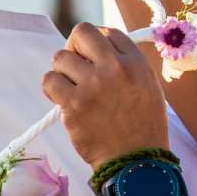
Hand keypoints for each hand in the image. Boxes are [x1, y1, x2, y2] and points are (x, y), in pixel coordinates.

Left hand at [43, 23, 170, 167]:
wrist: (135, 162)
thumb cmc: (142, 126)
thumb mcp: (148, 86)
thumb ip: (127, 64)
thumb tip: (99, 48)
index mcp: (136, 63)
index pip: (107, 32)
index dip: (95, 44)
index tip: (93, 58)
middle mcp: (114, 69)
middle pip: (81, 33)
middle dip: (74, 47)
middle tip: (76, 66)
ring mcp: (92, 86)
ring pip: (60, 58)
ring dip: (62, 72)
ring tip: (72, 89)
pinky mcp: (73, 105)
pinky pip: (49, 81)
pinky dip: (52, 88)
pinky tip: (62, 100)